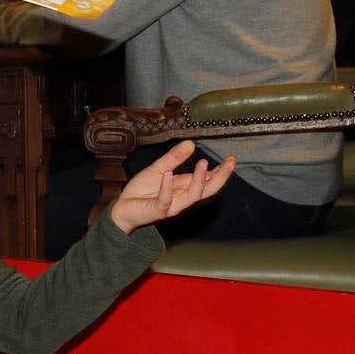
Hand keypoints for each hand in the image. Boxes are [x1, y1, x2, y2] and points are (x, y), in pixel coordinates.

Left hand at [109, 140, 235, 233]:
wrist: (123, 208)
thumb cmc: (142, 191)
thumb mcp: (158, 169)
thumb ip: (173, 158)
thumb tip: (191, 143)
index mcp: (183, 187)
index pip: (207, 180)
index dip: (221, 171)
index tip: (231, 159)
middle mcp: (181, 198)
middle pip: (207, 189)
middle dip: (220, 177)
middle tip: (231, 163)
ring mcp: (171, 205)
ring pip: (192, 196)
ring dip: (198, 180)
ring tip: (204, 163)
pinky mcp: (157, 210)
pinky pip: (165, 200)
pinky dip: (167, 187)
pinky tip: (168, 174)